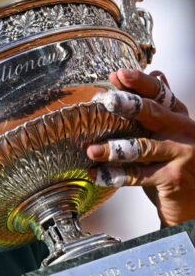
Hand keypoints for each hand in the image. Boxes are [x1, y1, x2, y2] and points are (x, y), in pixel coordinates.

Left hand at [86, 68, 194, 226]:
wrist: (192, 204)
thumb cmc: (173, 164)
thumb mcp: (168, 133)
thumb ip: (159, 107)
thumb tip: (157, 71)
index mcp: (180, 117)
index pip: (160, 94)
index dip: (139, 83)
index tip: (118, 74)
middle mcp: (185, 131)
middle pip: (153, 113)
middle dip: (127, 105)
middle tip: (105, 101)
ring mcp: (182, 154)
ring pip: (142, 147)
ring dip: (113, 149)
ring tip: (91, 150)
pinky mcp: (174, 178)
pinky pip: (137, 175)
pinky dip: (113, 176)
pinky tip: (94, 174)